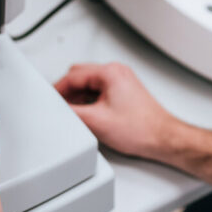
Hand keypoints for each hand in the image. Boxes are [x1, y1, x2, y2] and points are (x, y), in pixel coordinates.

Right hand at [55, 63, 211, 191]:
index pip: (72, 75)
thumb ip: (71, 112)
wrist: (162, 139)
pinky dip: (90, 103)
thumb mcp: (95, 121)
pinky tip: (90, 118)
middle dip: (67, 93)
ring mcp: (122, 82)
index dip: (57, 89)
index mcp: (110, 72)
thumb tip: (57, 108)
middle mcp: (117, 72)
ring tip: (77, 116)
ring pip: (89, 85)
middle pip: (80, 77)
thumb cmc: (140, 129)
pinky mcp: (124, 92)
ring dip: (79, 99)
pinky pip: (99, 92)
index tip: (49, 100)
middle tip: (60, 109)